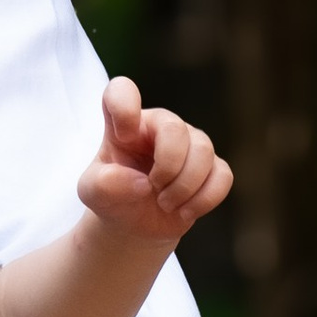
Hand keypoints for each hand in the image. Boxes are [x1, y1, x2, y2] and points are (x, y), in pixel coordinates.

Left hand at [79, 77, 231, 246]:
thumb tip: (142, 183)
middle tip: (153, 189)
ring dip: (184, 187)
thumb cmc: (112, 197)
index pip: (122, 92)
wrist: (134, 224)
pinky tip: (185, 211)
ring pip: (203, 151)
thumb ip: (105, 184)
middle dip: (166, 167)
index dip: (124, 107)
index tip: (122, 136)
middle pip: (174, 129)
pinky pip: (222, 175)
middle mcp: (158, 126)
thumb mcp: (94, 193)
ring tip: (166, 204)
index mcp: (123, 123)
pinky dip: (204, 199)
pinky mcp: (211, 167)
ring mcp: (189, 143)